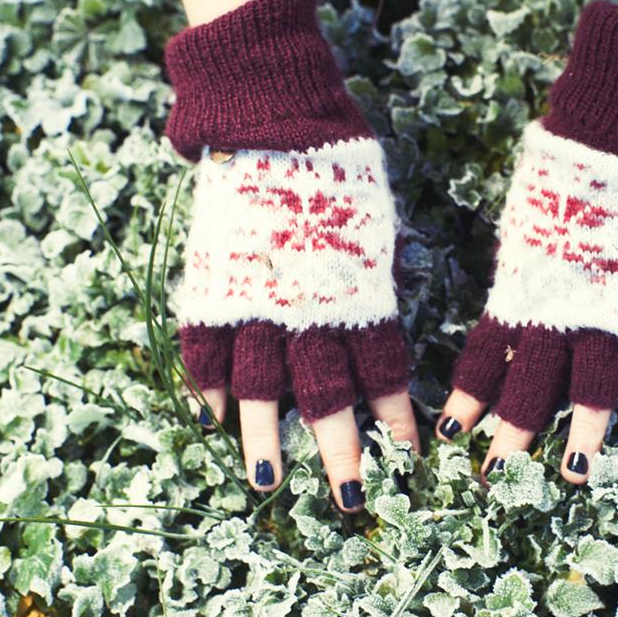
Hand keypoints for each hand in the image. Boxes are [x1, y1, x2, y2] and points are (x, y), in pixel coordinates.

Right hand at [163, 0, 419, 512]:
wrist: (276, 117)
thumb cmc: (340, 165)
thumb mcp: (376, 225)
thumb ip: (374, 280)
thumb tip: (379, 325)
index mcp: (360, 291)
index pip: (385, 371)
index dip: (398, 416)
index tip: (411, 452)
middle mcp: (311, 307)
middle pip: (327, 395)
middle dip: (341, 451)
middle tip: (350, 499)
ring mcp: (257, 298)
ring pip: (260, 387)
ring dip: (264, 437)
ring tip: (267, 481)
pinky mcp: (214, 283)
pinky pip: (206, 348)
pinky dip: (208, 385)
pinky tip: (214, 416)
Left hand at [437, 120, 617, 484]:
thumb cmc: (568, 156)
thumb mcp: (528, 213)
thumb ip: (525, 260)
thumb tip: (520, 284)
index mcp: (520, 282)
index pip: (485, 354)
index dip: (468, 397)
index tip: (448, 433)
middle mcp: (560, 305)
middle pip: (530, 386)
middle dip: (512, 436)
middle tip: (496, 478)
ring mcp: (612, 307)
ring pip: (593, 388)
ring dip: (582, 434)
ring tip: (571, 474)